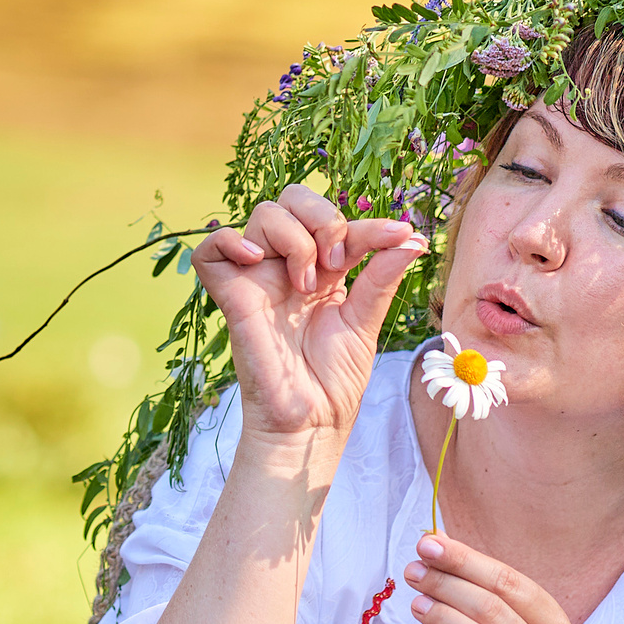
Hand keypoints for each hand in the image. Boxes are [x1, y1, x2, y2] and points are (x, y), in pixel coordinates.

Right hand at [193, 184, 427, 441]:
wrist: (312, 421)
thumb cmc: (335, 379)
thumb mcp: (366, 319)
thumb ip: (382, 275)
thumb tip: (413, 237)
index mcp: (322, 269)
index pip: (337, 223)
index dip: (367, 223)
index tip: (398, 235)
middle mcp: (288, 267)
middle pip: (292, 201)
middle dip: (322, 216)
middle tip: (337, 259)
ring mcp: (259, 279)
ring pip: (263, 216)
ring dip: (294, 238)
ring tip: (306, 283)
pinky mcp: (231, 297)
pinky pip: (210, 251)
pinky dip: (230, 242)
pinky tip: (258, 261)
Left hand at [405, 532, 571, 623]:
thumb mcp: (467, 618)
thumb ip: (457, 581)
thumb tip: (434, 536)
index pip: (510, 582)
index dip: (466, 560)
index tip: (428, 545)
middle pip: (494, 610)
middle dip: (448, 584)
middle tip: (414, 571)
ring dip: (445, 619)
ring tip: (416, 604)